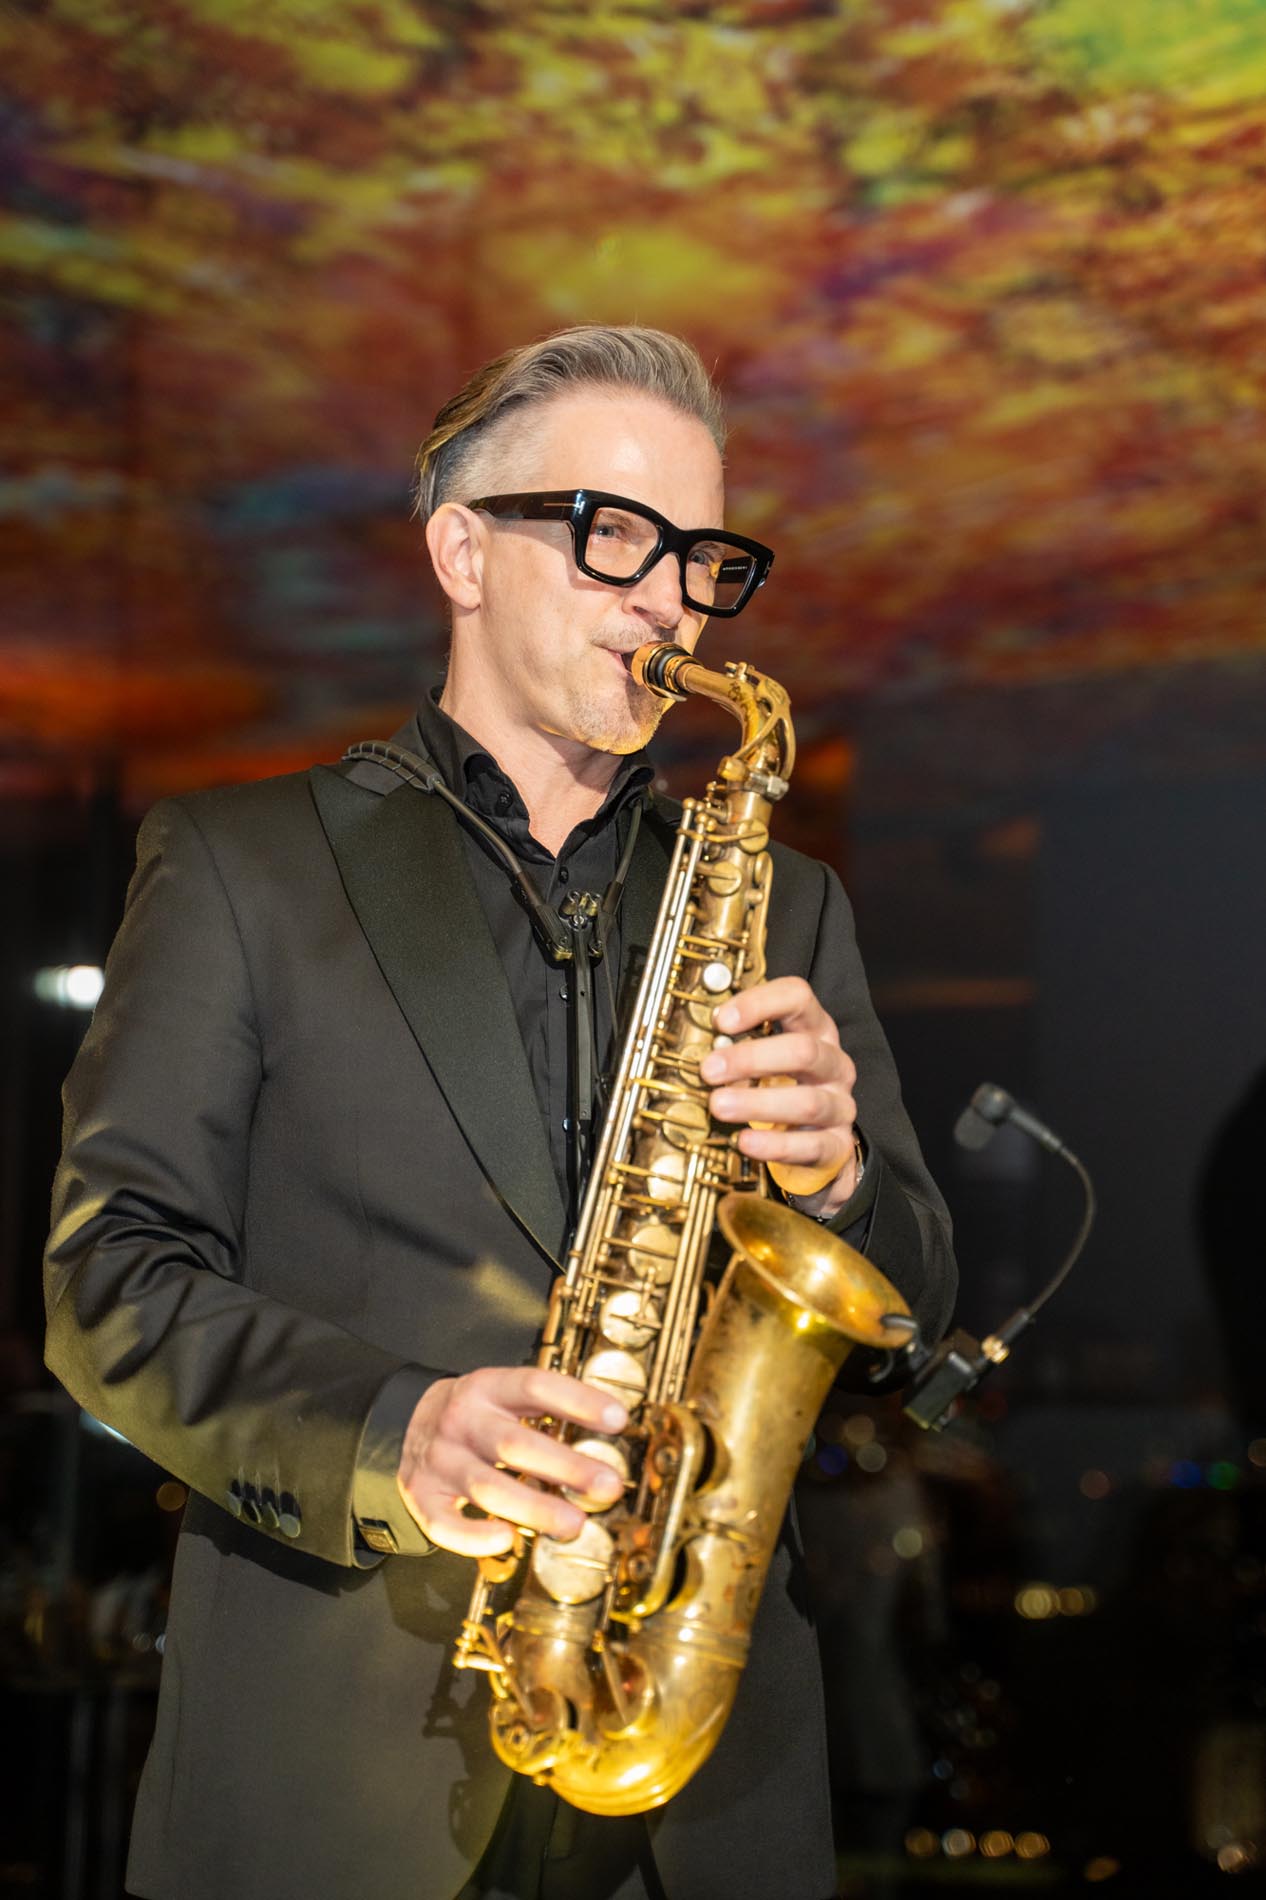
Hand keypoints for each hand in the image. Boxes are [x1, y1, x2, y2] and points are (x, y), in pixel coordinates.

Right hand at [397, 1366, 627, 1556]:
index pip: (534, 1385)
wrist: (403, 1421)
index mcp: (487, 1387)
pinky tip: (507, 1540)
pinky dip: (476, 1538)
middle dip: (566, 1468)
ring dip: (535, 1509)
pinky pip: (446, 1524)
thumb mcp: (503, 1393)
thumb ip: (545, 1408)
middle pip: (514, 1444)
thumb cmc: (473, 1414)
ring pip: (488, 1487)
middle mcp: (461, 1420)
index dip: (578, 1401)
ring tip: (574, 1524)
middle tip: (607, 1486)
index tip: (617, 1420)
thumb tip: (610, 1431)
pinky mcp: (422, 1496)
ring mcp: (439, 1460)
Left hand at [699, 975, 860, 1217]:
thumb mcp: (761, 1059)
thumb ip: (734, 1046)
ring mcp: (839, 1105)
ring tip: (718, 1105)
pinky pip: (810, 1146)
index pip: (798, 998)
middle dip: (751, 1059)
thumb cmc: (779, 1088)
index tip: (720, 1020)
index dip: (759, 1003)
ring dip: (757, 1103)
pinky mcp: (837, 1144)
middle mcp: (833, 1063)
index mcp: (815, 1030)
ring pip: (807, 1102)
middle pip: (803, 1050)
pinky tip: (745, 1141)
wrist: (812, 1142)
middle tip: (709, 1070)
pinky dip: (775, 1145)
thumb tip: (690, 1041)